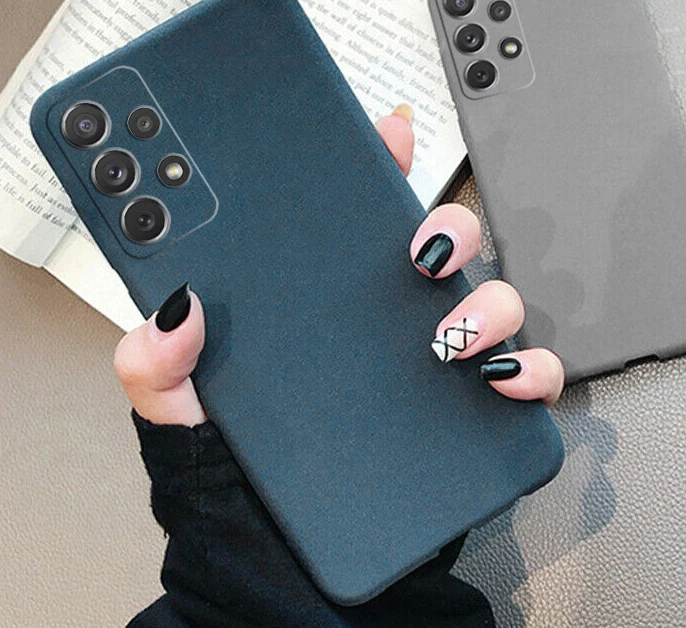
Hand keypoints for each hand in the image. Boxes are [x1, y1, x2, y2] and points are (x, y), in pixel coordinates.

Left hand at [114, 104, 563, 425]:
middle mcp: (385, 319)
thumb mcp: (181, 406)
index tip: (389, 131)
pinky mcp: (466, 410)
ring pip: (489, 298)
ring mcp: (432, 360)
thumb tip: (177, 309)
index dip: (379, 163)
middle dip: (448, 226)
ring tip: (448, 337)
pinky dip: (527, 370)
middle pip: (439, 242)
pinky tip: (498, 379)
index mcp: (325, 298)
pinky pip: (520, 376)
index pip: (357, 216)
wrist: (278, 553)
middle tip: (422, 250)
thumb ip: (158, 360)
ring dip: (488, 302)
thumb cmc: (238, 469)